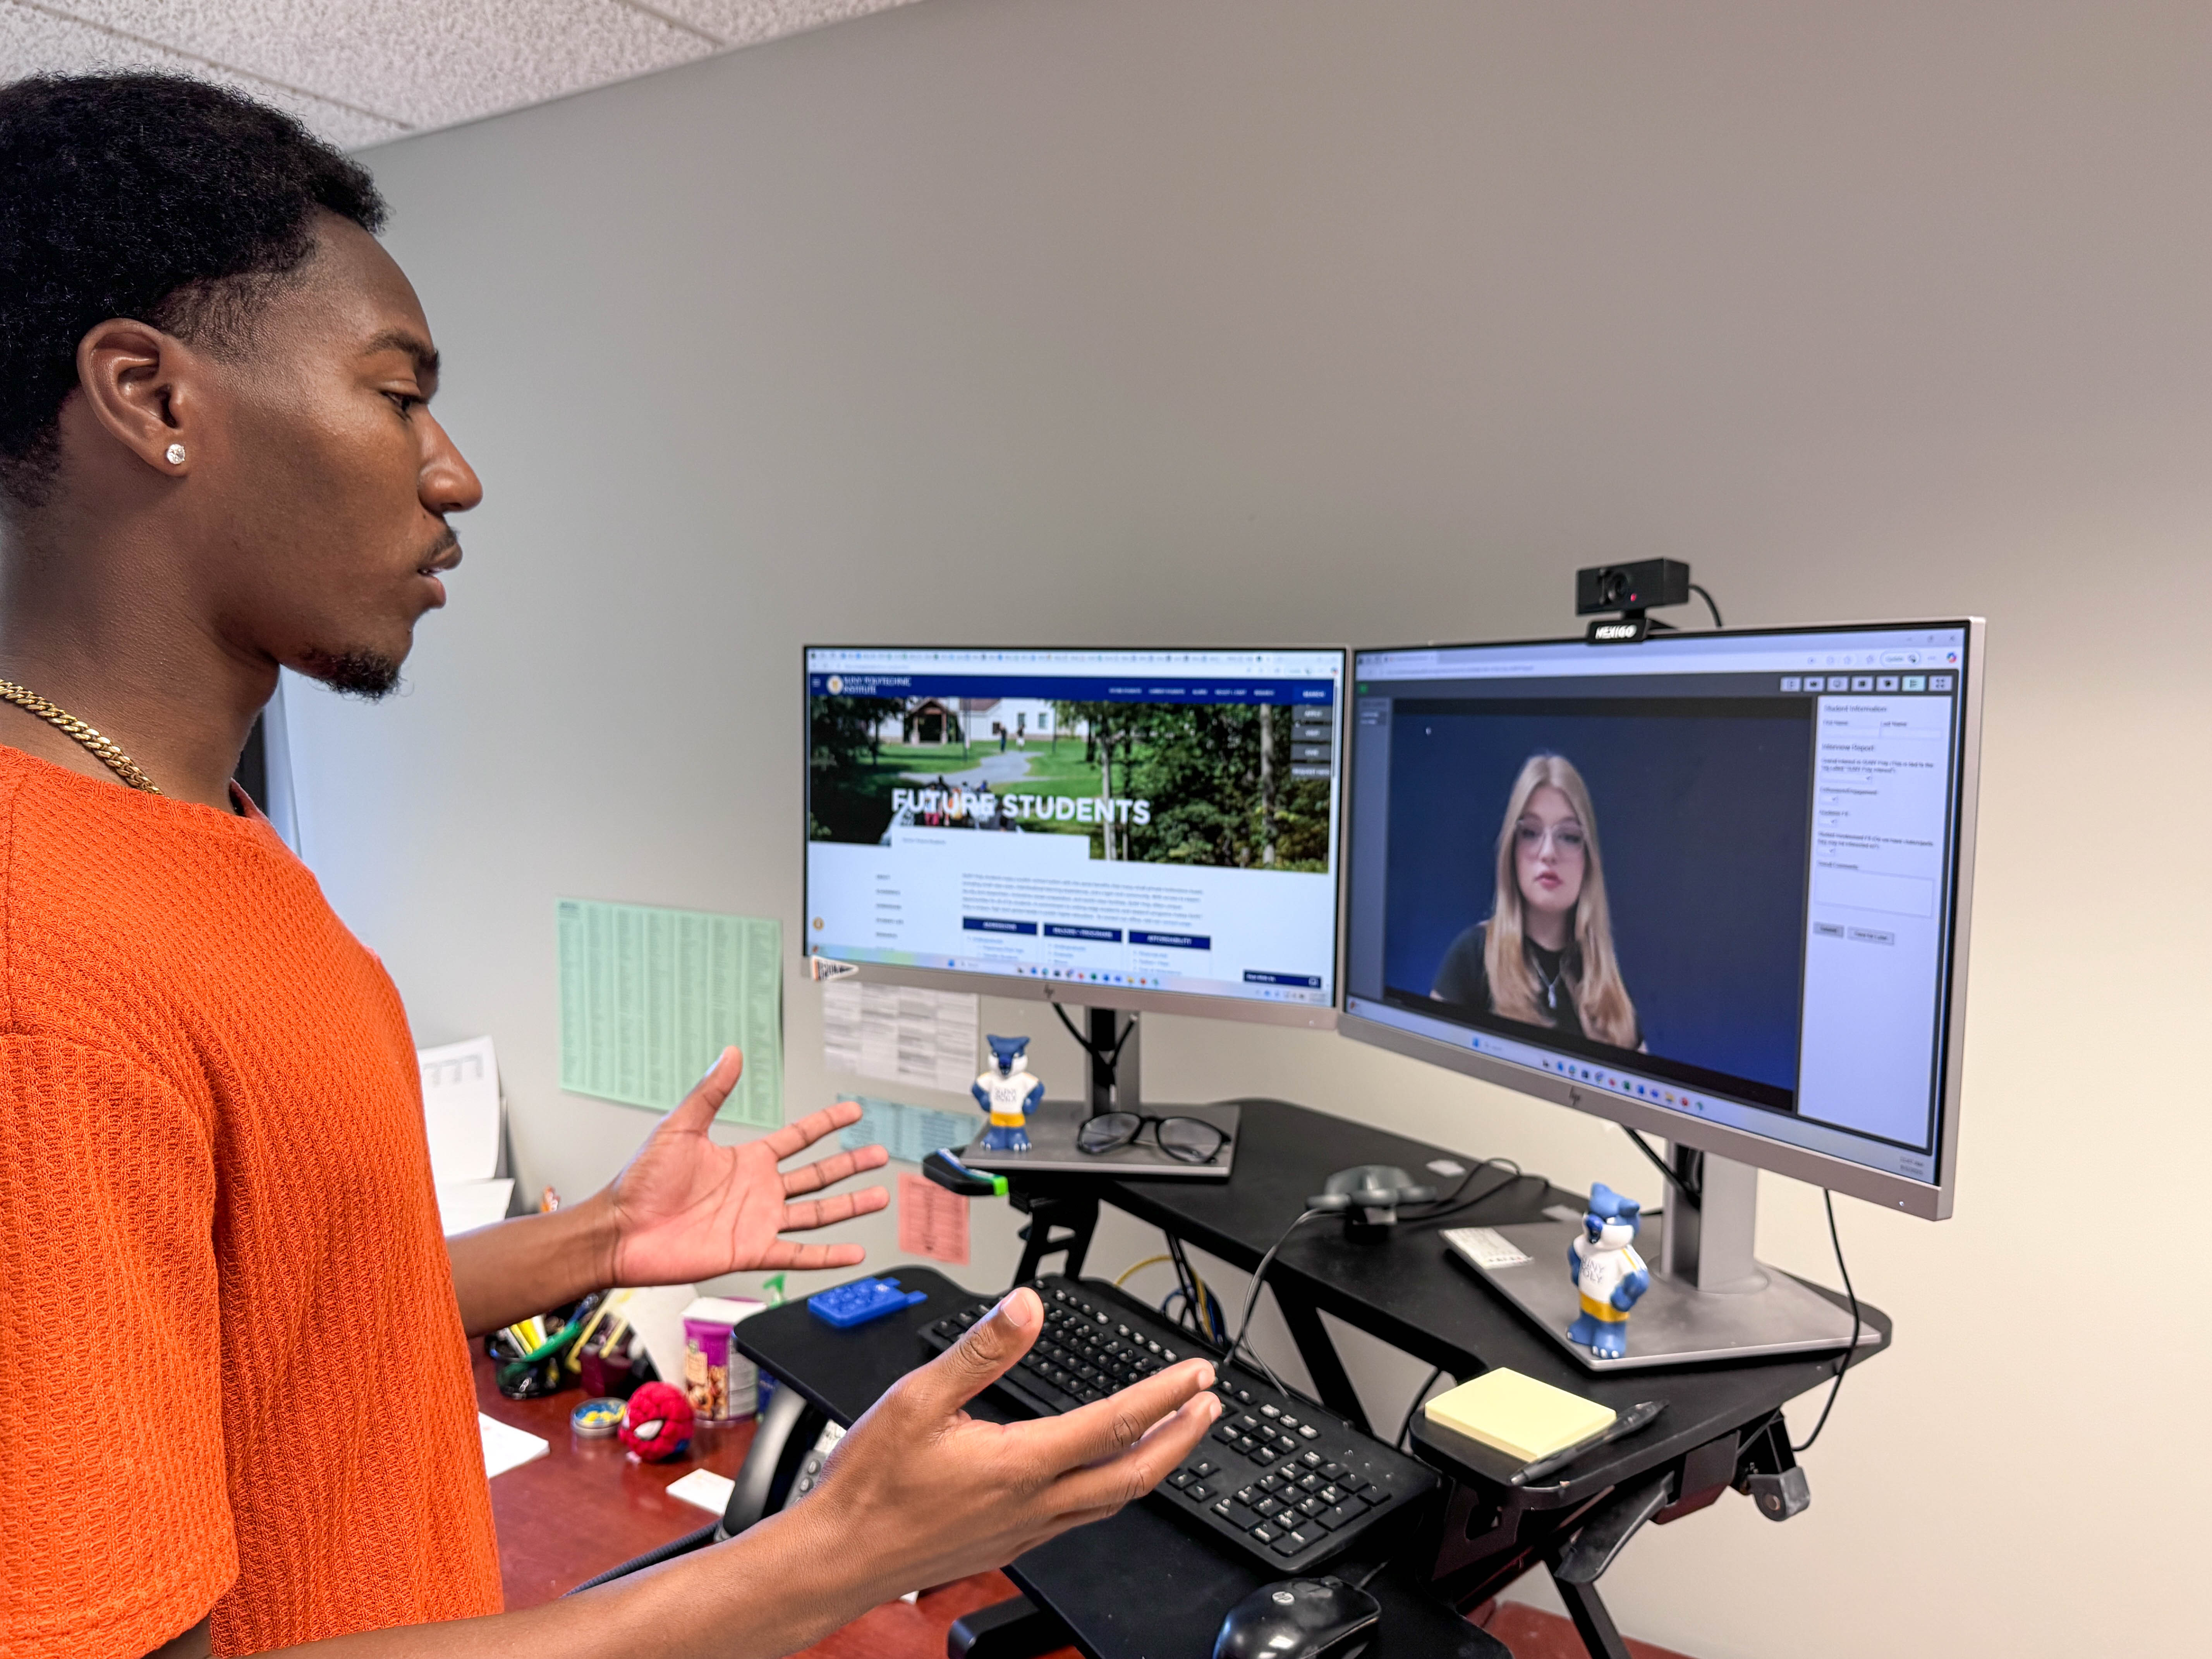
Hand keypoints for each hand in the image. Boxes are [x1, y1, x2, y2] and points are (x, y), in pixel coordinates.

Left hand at [603, 1047, 889, 1286]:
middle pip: (817, 1175)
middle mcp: (758, 1190)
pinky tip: (852, 1253)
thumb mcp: (679, 1127)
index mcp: (746, 1159)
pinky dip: (827, 1256)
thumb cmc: (640, 1181)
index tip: (853, 1112)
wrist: (621, 1230)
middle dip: (850, 1165)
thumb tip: (730, 1054)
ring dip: (849, 1206)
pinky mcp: (751, 1251)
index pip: (798, 1137)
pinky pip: (798, 1254)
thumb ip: (710, 1092)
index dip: (826, 1124)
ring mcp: (758, 1221)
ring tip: (879, 1197)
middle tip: (879, 1154)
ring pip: (816, 1213)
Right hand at [789, 1287, 1222, 1598]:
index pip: (1113, 1424)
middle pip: (1134, 1474)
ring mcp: (1024, 1531)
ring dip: (1154, 1464)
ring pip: (1112, 1501)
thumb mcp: (917, 1398)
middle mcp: (1033, 1504)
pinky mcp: (1009, 1546)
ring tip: (1174, 1435)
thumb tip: (1027, 1307)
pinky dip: (1111, 1491)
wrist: (839, 1558)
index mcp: (1019, 1464)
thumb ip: (980, 1350)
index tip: (1198, 1375)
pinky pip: (1080, 1519)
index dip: (1164, 1396)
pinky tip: (1104, 1477)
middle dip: (1181, 1438)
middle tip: (1211, 1407)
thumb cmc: (870, 1485)